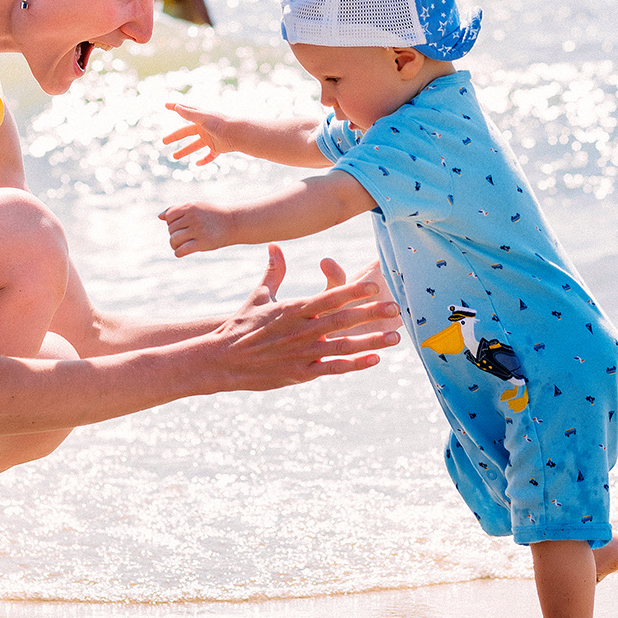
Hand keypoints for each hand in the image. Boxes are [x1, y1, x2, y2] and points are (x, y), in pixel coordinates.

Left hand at [160, 200, 234, 256]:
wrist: (233, 223)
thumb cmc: (212, 215)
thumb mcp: (196, 207)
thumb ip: (178, 209)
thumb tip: (160, 216)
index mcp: (190, 207)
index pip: (169, 217)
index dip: (171, 223)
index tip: (180, 227)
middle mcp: (193, 217)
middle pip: (171, 229)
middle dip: (174, 234)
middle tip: (183, 237)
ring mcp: (198, 230)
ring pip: (174, 240)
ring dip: (174, 245)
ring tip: (180, 245)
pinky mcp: (203, 243)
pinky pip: (182, 250)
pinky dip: (178, 253)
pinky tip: (181, 252)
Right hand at [162, 102, 241, 164]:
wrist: (238, 134)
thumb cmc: (220, 123)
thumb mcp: (203, 118)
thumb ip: (189, 113)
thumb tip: (176, 106)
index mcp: (200, 119)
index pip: (185, 111)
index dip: (175, 108)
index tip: (166, 105)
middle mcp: (204, 128)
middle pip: (186, 133)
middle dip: (174, 137)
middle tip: (163, 141)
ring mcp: (210, 139)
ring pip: (194, 146)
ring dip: (184, 151)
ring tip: (174, 157)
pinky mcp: (217, 148)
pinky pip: (209, 156)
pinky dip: (204, 160)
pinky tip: (196, 164)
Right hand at [204, 247, 401, 389]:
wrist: (221, 358)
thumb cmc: (241, 325)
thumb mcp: (259, 296)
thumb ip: (273, 271)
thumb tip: (274, 244)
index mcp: (294, 308)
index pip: (328, 296)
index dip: (352, 290)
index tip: (373, 285)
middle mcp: (301, 329)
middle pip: (343, 319)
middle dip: (372, 313)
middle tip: (396, 309)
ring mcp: (302, 352)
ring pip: (344, 345)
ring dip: (372, 340)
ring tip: (395, 337)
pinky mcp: (300, 373)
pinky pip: (333, 368)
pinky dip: (354, 364)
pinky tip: (374, 360)